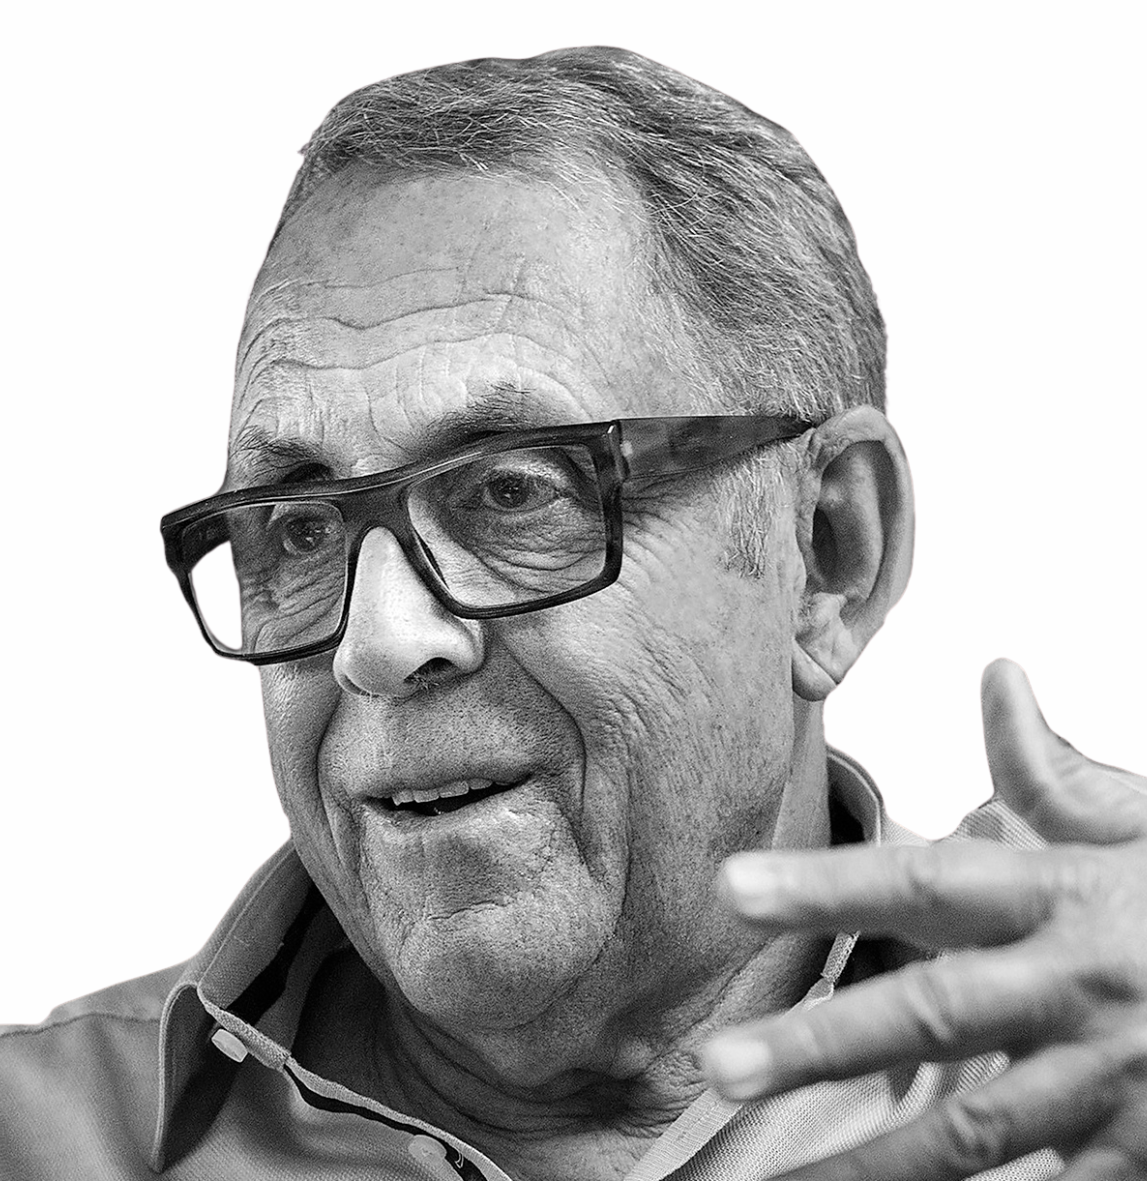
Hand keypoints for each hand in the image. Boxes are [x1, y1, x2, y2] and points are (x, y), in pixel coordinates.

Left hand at [702, 659, 1146, 1178]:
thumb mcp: (1134, 824)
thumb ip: (1047, 767)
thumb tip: (997, 673)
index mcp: (1060, 895)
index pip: (923, 882)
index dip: (827, 886)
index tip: (732, 890)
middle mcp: (1074, 986)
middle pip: (933, 1014)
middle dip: (822, 1043)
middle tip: (719, 1062)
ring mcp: (1110, 1078)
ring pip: (978, 1128)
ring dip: (877, 1159)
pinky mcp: (1141, 1150)